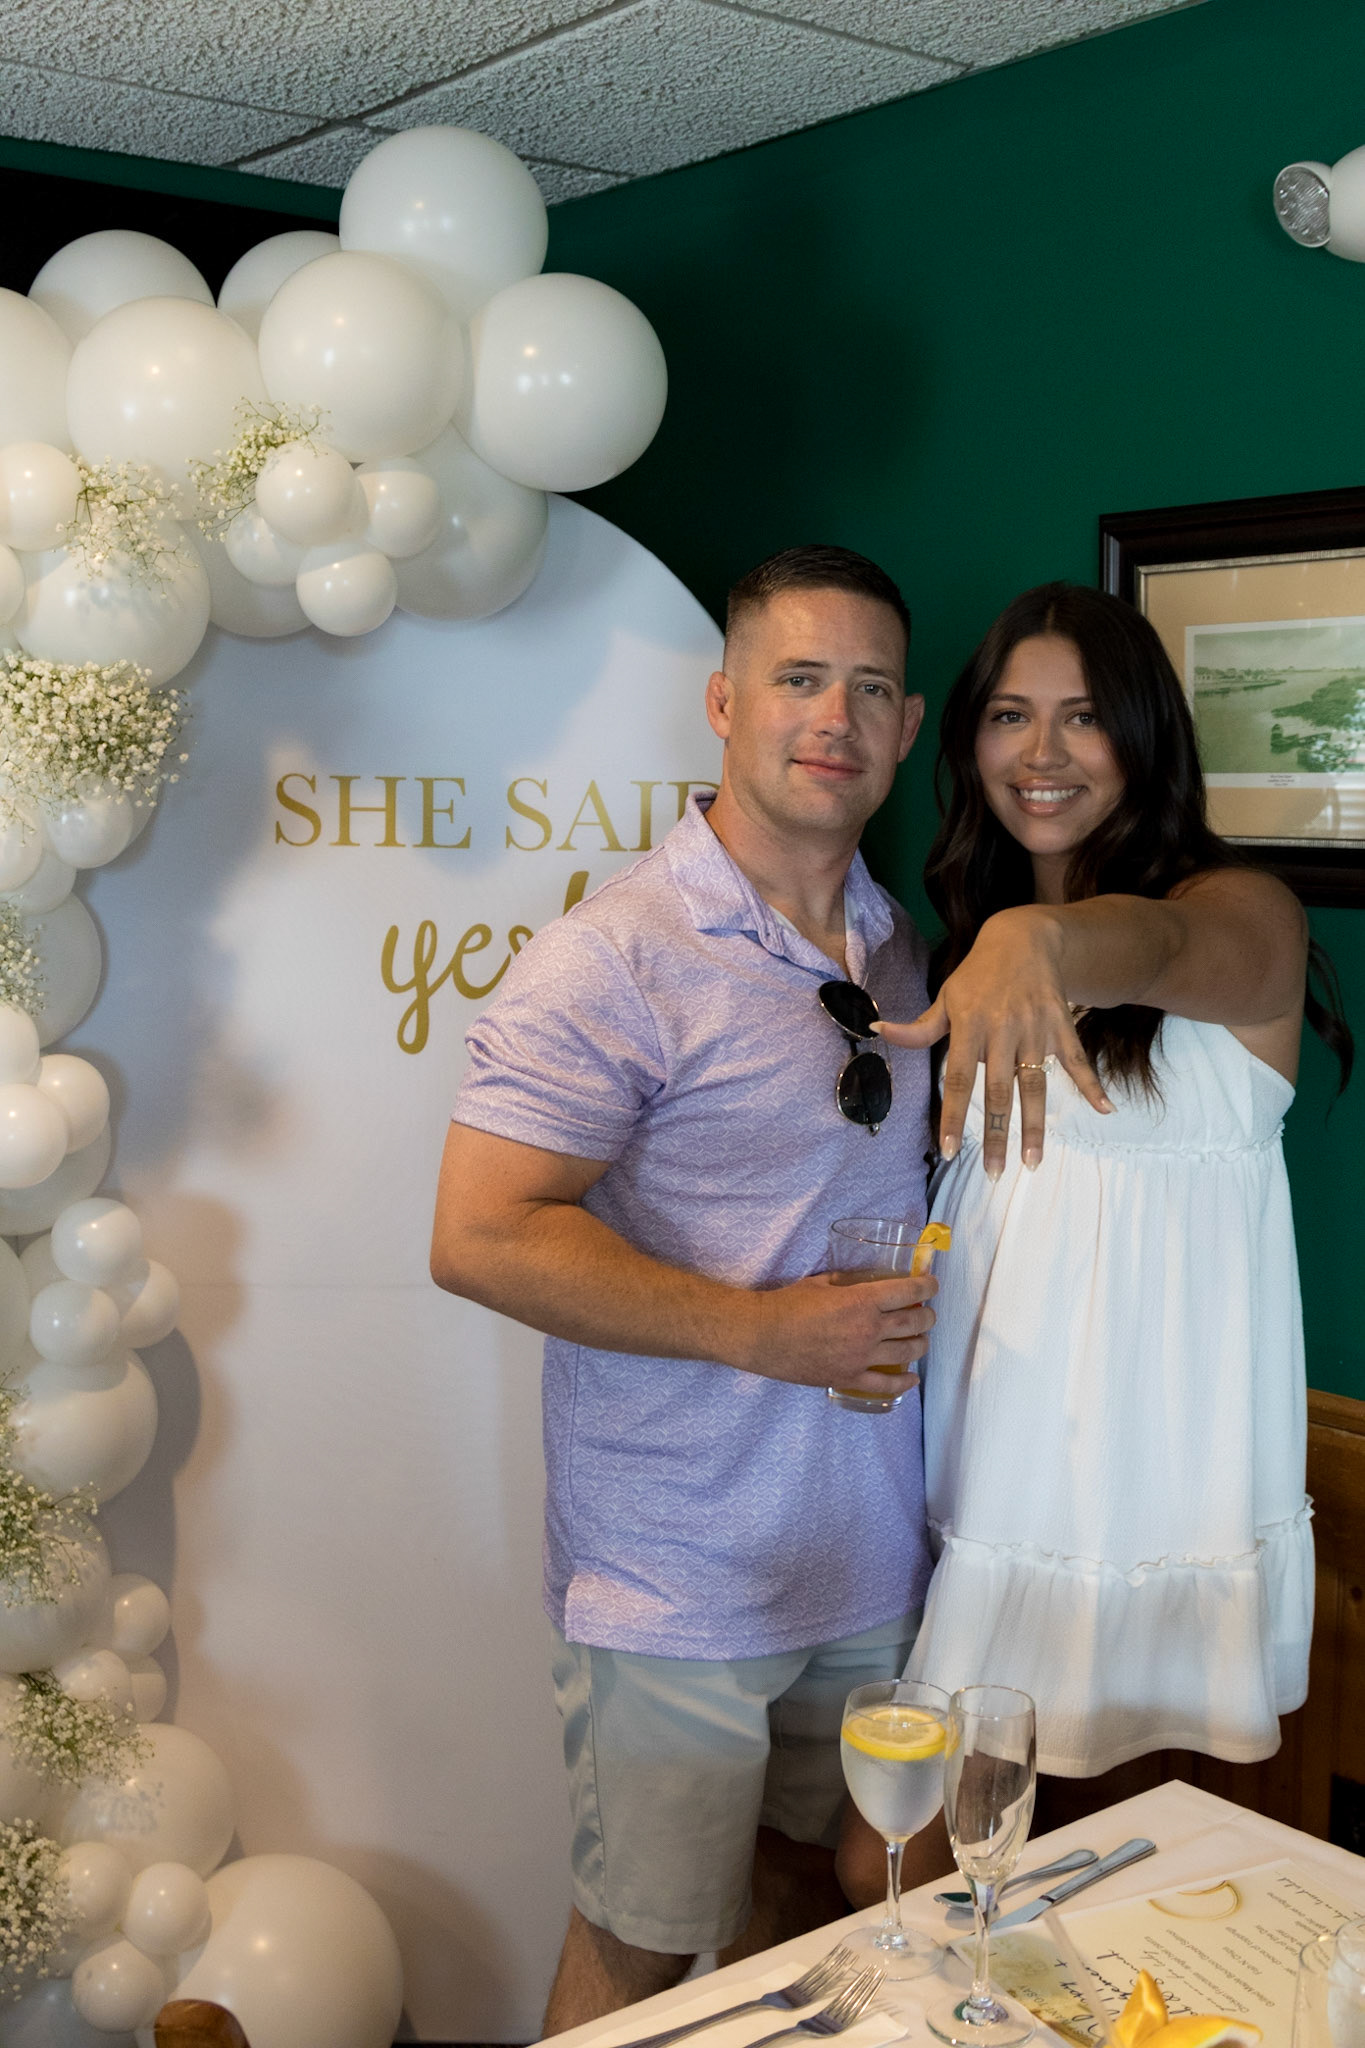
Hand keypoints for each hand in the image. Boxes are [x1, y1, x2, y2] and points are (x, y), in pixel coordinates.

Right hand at [735, 1268, 937, 1393]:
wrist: (762, 1336)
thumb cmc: (787, 1304)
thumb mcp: (821, 1283)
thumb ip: (847, 1282)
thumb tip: (863, 1281)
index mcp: (862, 1300)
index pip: (908, 1292)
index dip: (927, 1287)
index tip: (932, 1285)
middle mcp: (868, 1329)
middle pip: (914, 1323)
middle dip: (927, 1316)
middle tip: (927, 1313)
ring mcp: (861, 1357)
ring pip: (907, 1353)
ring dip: (921, 1345)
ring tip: (921, 1340)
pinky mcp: (849, 1378)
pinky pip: (886, 1386)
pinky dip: (904, 1383)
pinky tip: (911, 1379)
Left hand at [873, 906, 1112, 1177]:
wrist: (1023, 939)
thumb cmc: (977, 975)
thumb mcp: (946, 997)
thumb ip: (919, 1028)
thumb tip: (878, 1034)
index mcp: (970, 1025)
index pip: (958, 1079)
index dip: (955, 1115)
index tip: (950, 1150)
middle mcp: (1003, 1030)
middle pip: (999, 1091)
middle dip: (997, 1135)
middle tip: (996, 1173)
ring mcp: (1035, 1029)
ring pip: (1035, 1085)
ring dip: (1035, 1126)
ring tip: (1032, 1162)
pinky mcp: (1060, 1025)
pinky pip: (1075, 1059)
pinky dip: (1091, 1083)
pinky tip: (1104, 1109)